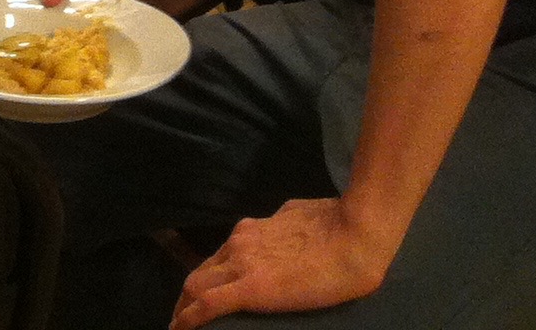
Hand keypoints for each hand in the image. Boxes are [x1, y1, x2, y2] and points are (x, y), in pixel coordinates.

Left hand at [170, 198, 400, 326]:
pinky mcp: (251, 287)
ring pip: (197, 285)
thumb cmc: (337, 225)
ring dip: (185, 307)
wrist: (355, 236)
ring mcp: (242, 263)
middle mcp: (239, 244)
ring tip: (180, 326)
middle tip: (182, 319)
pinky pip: (208, 304)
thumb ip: (282, 228)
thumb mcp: (297, 218)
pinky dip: (189, 318)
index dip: (206, 279)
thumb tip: (283, 229)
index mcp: (251, 232)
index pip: (218, 259)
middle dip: (187, 298)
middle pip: (200, 273)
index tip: (200, 296)